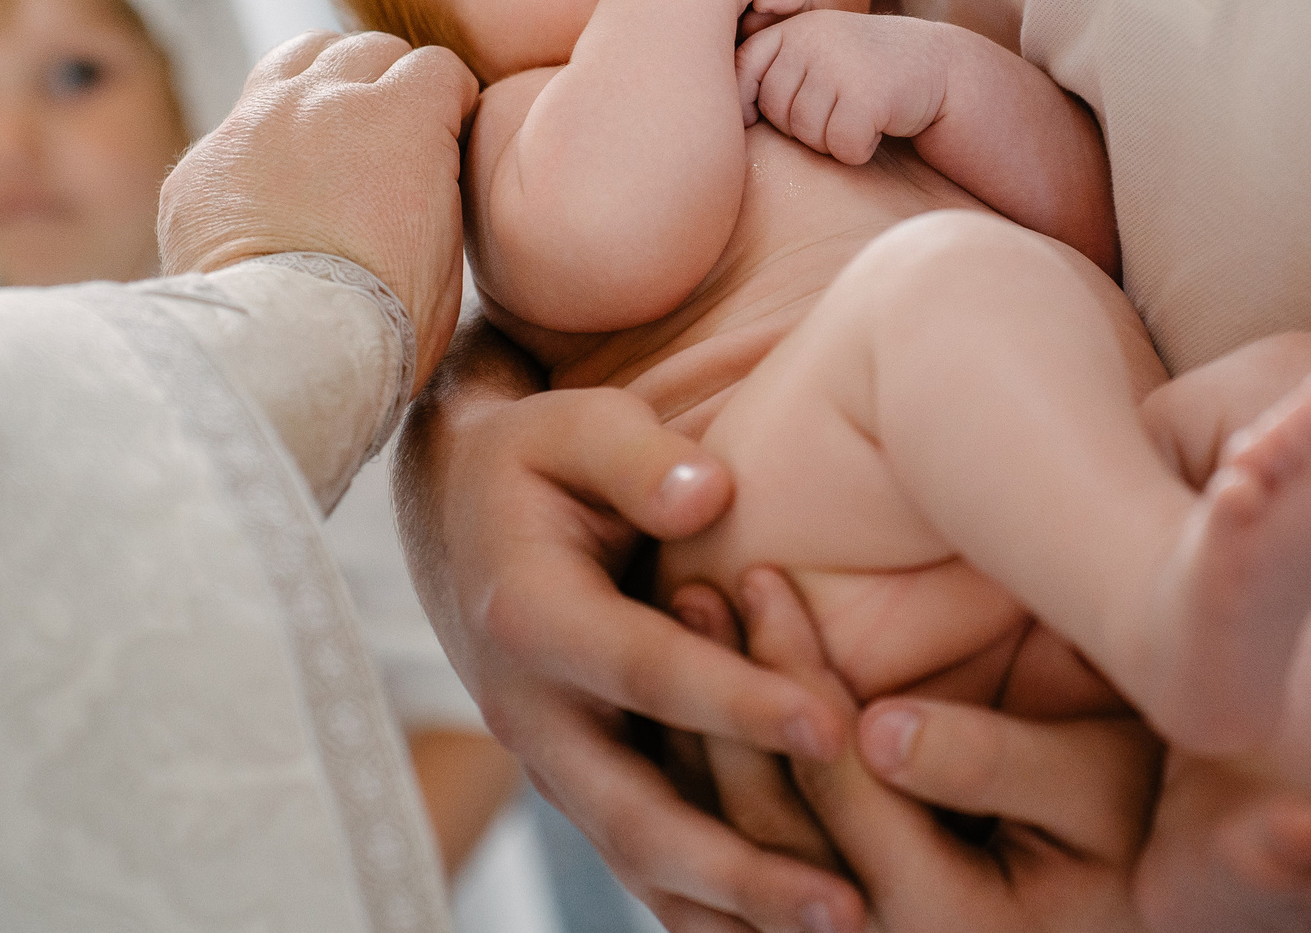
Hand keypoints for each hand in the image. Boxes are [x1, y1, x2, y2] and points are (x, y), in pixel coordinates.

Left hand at [157, 30, 478, 382]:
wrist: (280, 355)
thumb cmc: (381, 323)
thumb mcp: (446, 253)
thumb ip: (436, 186)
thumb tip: (424, 171)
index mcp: (400, 116)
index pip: (437, 67)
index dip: (448, 101)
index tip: (448, 130)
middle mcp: (323, 100)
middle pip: (368, 49)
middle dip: (388, 80)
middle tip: (391, 129)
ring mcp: (252, 123)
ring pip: (298, 57)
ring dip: (322, 80)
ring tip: (329, 124)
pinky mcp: (201, 165)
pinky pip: (236, 126)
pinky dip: (261, 145)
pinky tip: (269, 188)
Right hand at [395, 318, 858, 932]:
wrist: (461, 518)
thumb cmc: (537, 460)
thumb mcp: (571, 427)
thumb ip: (634, 453)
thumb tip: (709, 493)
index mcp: (531, 615)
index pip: (646, 671)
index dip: (739, 703)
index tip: (834, 728)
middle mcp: (531, 711)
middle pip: (636, 812)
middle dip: (741, 866)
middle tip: (849, 900)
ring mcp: (553, 763)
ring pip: (639, 860)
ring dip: (734, 906)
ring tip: (842, 925)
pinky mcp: (581, 786)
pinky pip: (642, 864)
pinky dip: (706, 908)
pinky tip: (782, 929)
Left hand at [724, 567, 1157, 932]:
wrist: (1156, 894)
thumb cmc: (1138, 821)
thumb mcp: (1097, 790)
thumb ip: (993, 761)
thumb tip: (878, 730)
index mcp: (948, 929)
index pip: (838, 785)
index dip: (794, 674)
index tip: (758, 574)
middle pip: (762, 826)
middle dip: (721, 702)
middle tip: (687, 590)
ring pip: (732, 853)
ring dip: (695, 739)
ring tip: (678, 624)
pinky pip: (739, 872)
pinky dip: (705, 789)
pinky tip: (690, 701)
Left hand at [736, 10, 950, 164]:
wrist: (936, 65)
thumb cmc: (861, 70)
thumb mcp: (813, 55)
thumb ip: (771, 68)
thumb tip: (724, 111)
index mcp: (791, 29)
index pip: (743, 71)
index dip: (748, 103)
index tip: (767, 115)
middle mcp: (811, 40)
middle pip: (775, 113)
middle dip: (802, 127)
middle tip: (836, 109)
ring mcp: (840, 64)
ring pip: (807, 134)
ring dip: (832, 140)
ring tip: (857, 113)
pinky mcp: (867, 94)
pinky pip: (842, 147)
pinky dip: (858, 149)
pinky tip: (877, 125)